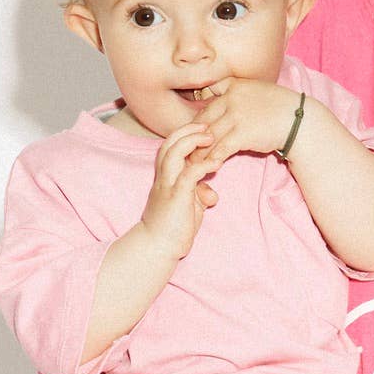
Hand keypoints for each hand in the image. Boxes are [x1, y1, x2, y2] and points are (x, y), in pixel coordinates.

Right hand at [139, 122, 225, 260]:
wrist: (158, 247)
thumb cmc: (173, 229)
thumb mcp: (190, 208)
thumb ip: (199, 195)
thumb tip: (211, 193)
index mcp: (165, 176)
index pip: (170, 147)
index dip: (185, 135)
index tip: (202, 129)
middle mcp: (163, 177)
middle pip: (169, 142)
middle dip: (187, 130)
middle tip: (207, 125)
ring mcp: (168, 185)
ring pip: (174, 151)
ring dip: (192, 140)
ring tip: (210, 137)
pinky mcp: (176, 196)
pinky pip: (189, 173)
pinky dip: (203, 165)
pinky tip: (215, 164)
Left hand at [194, 78, 305, 161]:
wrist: (300, 120)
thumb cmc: (282, 108)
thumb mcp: (258, 91)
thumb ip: (240, 94)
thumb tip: (226, 101)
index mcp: (234, 85)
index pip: (207, 98)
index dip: (199, 115)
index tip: (194, 128)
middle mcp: (231, 98)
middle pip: (203, 118)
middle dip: (193, 136)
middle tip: (185, 149)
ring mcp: (236, 115)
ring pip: (209, 135)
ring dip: (199, 151)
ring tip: (193, 162)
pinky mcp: (242, 134)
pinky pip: (221, 148)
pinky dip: (213, 158)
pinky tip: (209, 167)